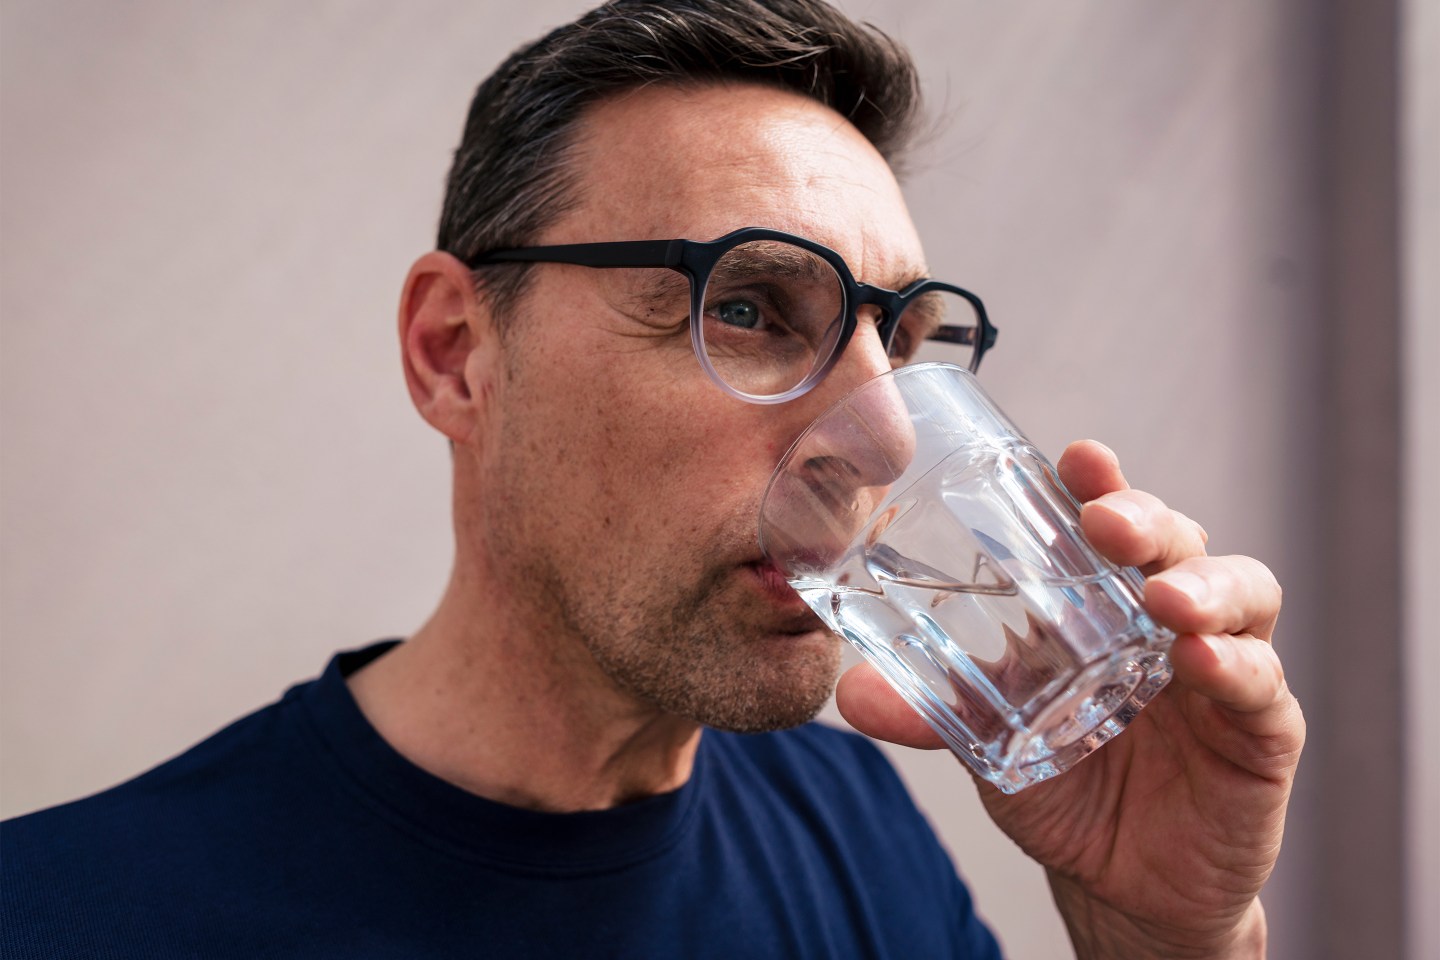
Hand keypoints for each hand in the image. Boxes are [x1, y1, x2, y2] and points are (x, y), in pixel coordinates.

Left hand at [835, 440, 1304, 958]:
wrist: (1117, 886)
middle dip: (1147, 518)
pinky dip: (1237, 665)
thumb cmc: (1062, 784)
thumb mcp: (988, 741)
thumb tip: (847, 693)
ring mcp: (1223, 665)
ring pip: (1241, 592)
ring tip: (1162, 596)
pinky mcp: (1263, 729)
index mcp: (1105, 601)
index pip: (1111, 521)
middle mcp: (1169, 616)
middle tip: (1106, 522)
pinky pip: (1264, 683)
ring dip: (1203, 584)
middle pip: (1177, 539)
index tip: (1076, 457)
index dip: (1102, 483)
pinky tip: (1201, 661)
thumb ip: (927, 713)